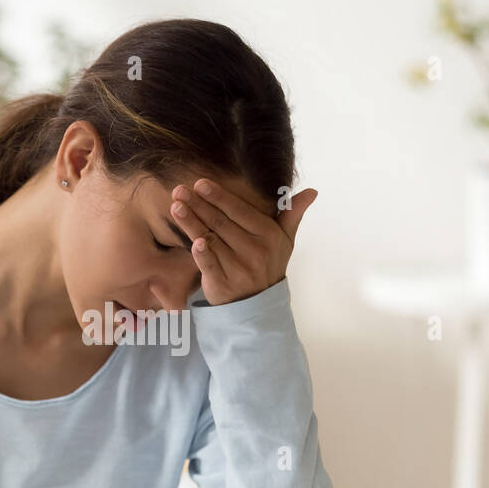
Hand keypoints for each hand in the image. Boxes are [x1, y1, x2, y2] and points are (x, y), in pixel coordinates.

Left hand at [169, 179, 317, 305]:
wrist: (259, 304)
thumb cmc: (268, 264)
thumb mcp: (284, 240)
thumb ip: (292, 214)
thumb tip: (312, 192)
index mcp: (268, 235)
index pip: (239, 211)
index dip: (219, 196)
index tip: (200, 184)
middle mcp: (255, 251)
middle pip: (221, 223)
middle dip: (199, 205)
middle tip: (180, 190)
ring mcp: (239, 268)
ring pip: (211, 240)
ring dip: (191, 223)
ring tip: (176, 206)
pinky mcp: (223, 284)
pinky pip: (210, 265)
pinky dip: (202, 254)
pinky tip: (194, 242)